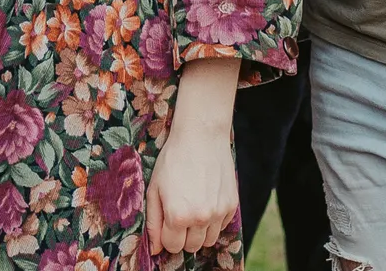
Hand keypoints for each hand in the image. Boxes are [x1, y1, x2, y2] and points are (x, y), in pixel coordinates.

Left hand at [146, 70, 239, 257]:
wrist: (201, 136)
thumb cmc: (173, 160)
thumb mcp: (155, 189)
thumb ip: (154, 222)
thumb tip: (155, 250)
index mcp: (178, 216)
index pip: (172, 247)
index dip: (167, 236)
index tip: (167, 222)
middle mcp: (201, 218)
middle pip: (191, 247)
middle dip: (183, 236)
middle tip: (179, 214)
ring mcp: (219, 213)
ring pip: (208, 241)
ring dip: (199, 231)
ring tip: (193, 207)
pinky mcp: (232, 205)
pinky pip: (221, 227)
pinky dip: (213, 221)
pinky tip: (206, 200)